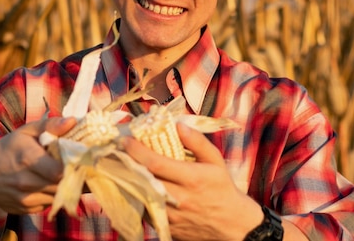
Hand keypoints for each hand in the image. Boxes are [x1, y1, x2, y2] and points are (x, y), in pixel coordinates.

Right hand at [0, 116, 76, 213]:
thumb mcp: (26, 131)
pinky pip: (50, 203)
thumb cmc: (8, 149)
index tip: (80, 158)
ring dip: (64, 186)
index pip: (60, 171)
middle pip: (63, 184)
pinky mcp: (27, 210)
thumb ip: (50, 125)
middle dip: (73, 176)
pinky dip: (53, 194)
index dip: (74, 165)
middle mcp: (26, 182)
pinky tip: (47, 183)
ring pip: (59, 195)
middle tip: (79, 165)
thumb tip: (74, 121)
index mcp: (28, 159)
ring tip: (62, 172)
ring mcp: (26, 199)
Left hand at [122, 123, 262, 240]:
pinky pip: (146, 211)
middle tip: (120, 151)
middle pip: (144, 180)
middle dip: (129, 164)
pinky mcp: (168, 228)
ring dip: (131, 181)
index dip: (137, 151)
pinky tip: (138, 186)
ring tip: (125, 167)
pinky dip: (139, 197)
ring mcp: (172, 216)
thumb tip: (178, 125)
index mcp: (192, 178)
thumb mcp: (215, 161)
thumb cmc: (222, 188)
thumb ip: (197, 142)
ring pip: (142, 197)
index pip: (156, 164)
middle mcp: (180, 198)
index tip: (126, 140)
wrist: (233, 225)